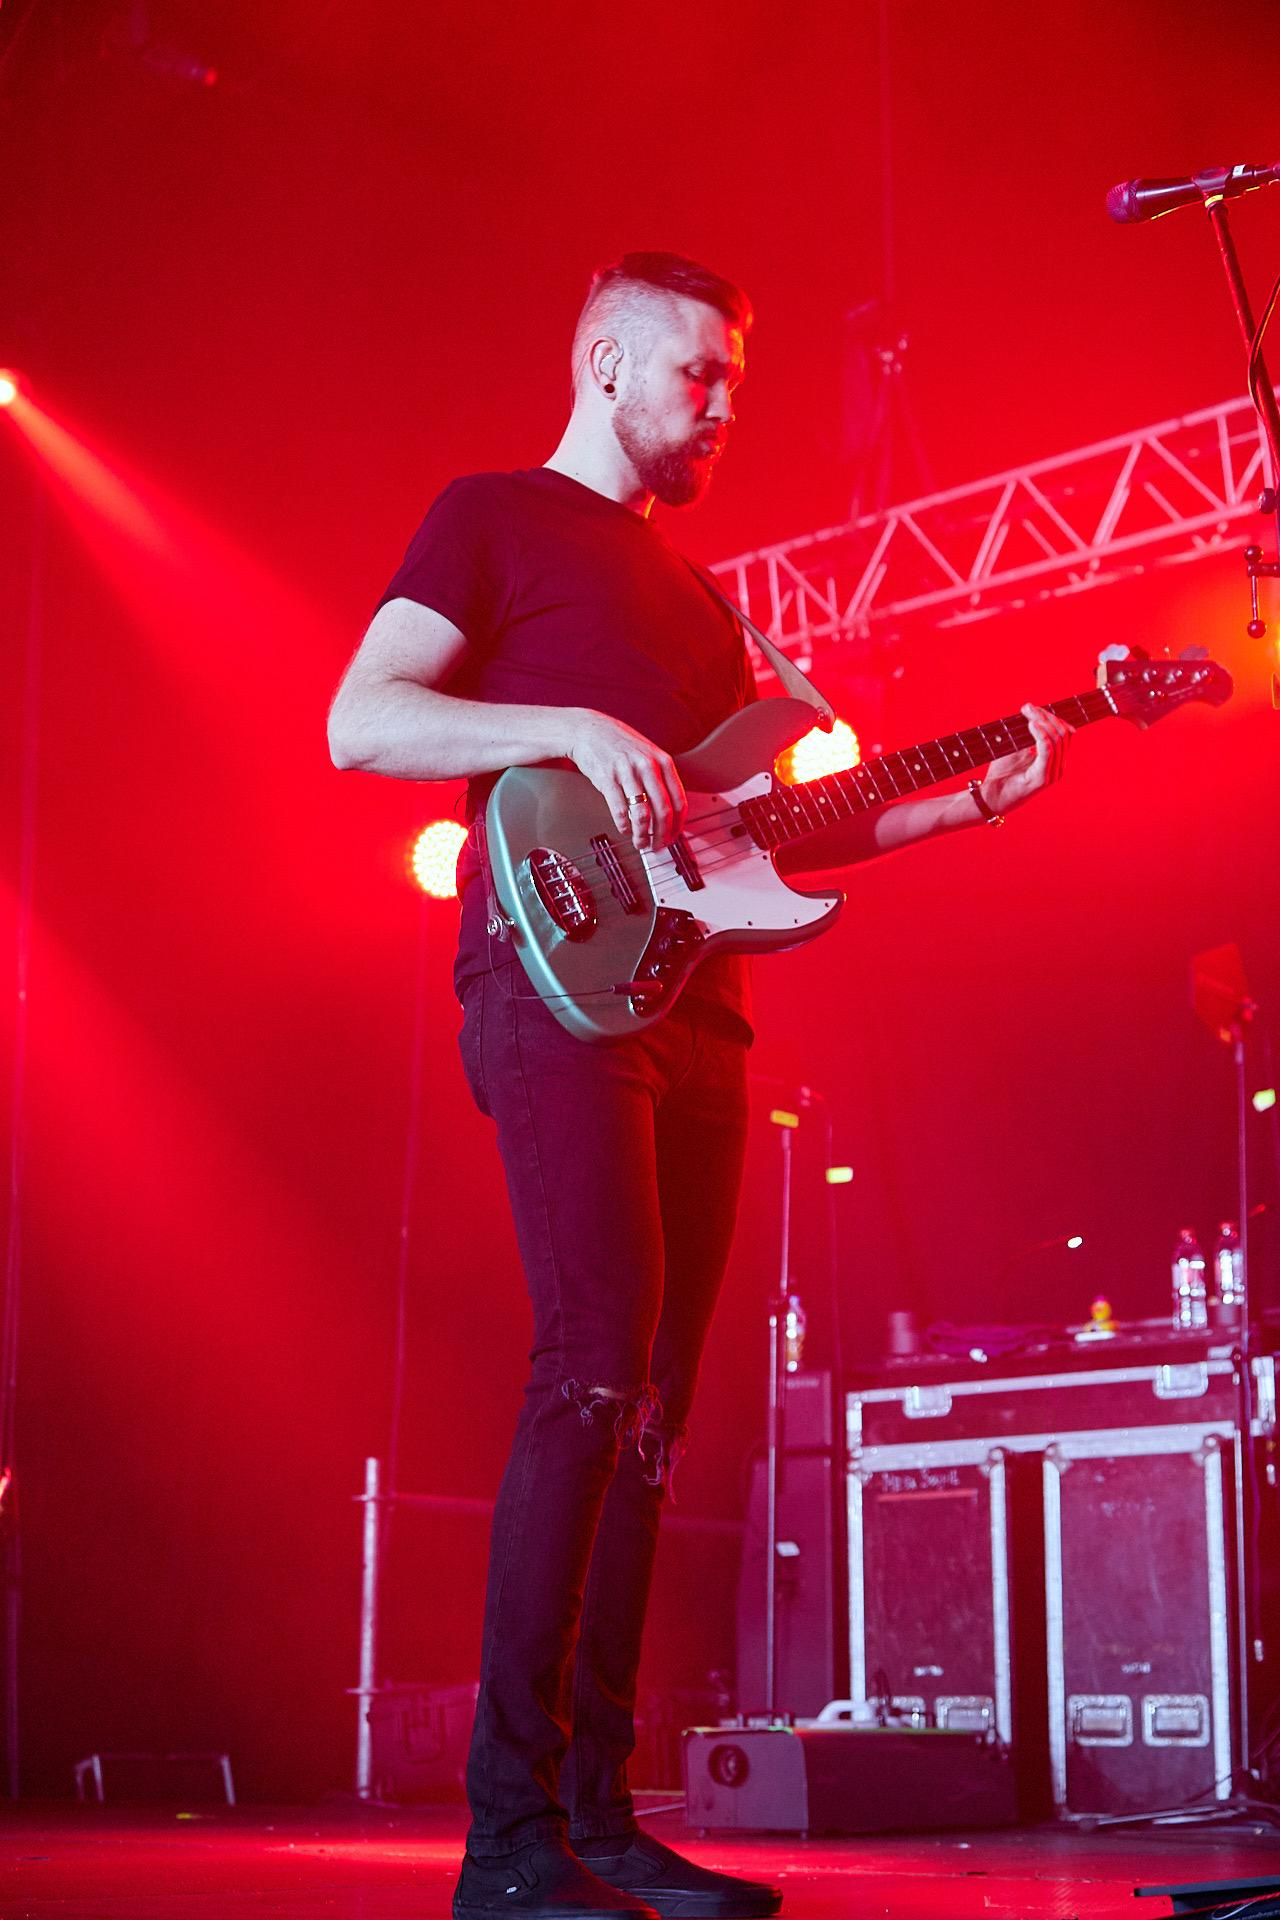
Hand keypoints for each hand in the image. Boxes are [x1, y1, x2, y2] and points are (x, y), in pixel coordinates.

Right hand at [563, 710, 686, 850]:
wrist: (589, 730)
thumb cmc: (618, 744)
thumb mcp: (647, 755)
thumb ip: (660, 779)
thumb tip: (668, 811)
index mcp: (662, 762)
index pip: (679, 800)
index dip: (678, 825)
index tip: (674, 836)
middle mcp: (647, 766)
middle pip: (663, 811)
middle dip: (663, 835)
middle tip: (658, 846)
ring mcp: (627, 772)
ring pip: (642, 814)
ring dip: (642, 834)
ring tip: (640, 842)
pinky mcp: (607, 779)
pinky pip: (620, 810)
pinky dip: (624, 825)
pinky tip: (624, 829)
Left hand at [978, 703, 1071, 816]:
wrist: (990, 798)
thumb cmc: (1002, 774)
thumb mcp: (1016, 748)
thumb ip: (1026, 734)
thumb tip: (1031, 711)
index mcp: (1056, 760)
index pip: (1064, 732)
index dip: (1049, 716)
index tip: (1030, 707)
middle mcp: (1059, 767)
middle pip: (1063, 733)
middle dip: (1046, 716)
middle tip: (1027, 708)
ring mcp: (1052, 774)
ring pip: (1058, 740)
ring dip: (1042, 722)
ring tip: (1028, 714)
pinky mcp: (1042, 779)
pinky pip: (1048, 752)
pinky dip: (1041, 735)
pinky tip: (1031, 725)